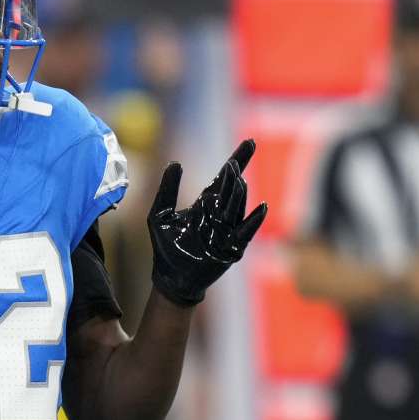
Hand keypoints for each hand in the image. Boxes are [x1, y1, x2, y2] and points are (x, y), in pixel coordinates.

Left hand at [148, 139, 267, 306]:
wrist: (170, 277)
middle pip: (231, 189)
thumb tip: (175, 163)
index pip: (224, 178)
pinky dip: (253, 221)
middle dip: (234, 176)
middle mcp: (219, 214)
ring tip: (238, 180)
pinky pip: (245, 232)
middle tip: (233, 165)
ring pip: (237, 208)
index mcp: (205, 203)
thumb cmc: (165, 247)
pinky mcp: (231, 248)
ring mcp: (227, 230)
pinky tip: (260, 208)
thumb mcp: (158, 215)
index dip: (238, 159)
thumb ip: (166, 190)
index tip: (250, 142)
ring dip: (238, 195)